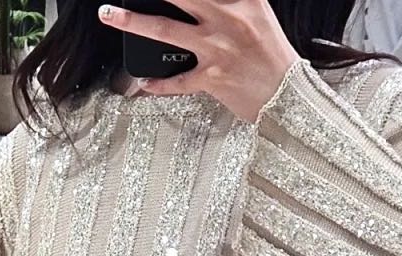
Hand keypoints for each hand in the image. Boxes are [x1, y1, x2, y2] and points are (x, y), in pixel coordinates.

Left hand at [96, 0, 297, 122]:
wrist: (291, 100)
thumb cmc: (276, 59)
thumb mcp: (259, 15)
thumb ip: (233, 3)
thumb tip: (203, 4)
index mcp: (244, 0)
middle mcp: (227, 18)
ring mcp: (216, 48)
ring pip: (165, 29)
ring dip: (132, 21)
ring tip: (110, 14)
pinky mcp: (211, 78)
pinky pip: (176, 81)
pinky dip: (158, 83)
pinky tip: (144, 81)